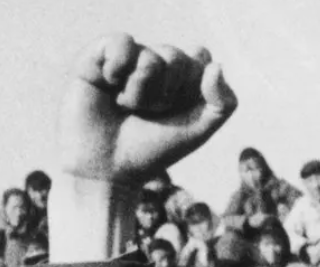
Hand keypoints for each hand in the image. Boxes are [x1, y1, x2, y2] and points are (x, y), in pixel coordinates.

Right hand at [56, 37, 233, 187]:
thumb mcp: (198, 131)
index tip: (175, 111)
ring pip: (149, 56)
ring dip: (140, 92)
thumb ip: (223, 103)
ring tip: (124, 108)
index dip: (190, 86)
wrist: (105, 171)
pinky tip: (108, 84)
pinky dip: (119, 66)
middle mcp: (152, 63)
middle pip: (176, 57)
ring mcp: (125, 59)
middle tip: (146, 114)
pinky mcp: (96, 58)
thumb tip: (216, 64)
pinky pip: (121, 42)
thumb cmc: (150, 151)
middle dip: (165, 93)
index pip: (199, 56)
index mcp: (178, 75)